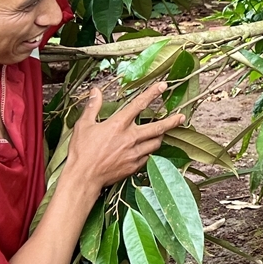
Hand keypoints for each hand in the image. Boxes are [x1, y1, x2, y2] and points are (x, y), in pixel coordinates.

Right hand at [66, 83, 183, 191]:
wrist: (83, 177)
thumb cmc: (81, 151)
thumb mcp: (83, 125)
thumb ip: (92, 107)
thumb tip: (95, 91)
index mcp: (118, 125)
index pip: (139, 104)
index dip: (152, 93)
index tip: (163, 86)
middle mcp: (130, 138)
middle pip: (157, 127)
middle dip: (172, 121)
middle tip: (181, 117)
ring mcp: (134, 153)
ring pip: (156, 143)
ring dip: (160, 136)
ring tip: (162, 133)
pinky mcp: (134, 166)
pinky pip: (148, 156)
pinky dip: (149, 151)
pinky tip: (147, 149)